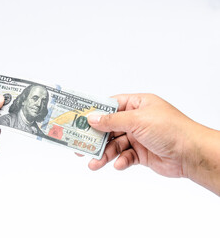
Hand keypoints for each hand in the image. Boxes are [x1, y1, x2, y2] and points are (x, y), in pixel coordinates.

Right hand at [86, 94, 219, 194]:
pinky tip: (120, 164)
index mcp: (137, 105)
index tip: (78, 119)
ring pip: (115, 145)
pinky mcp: (141, 153)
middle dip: (96, 138)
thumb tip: (92, 118)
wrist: (191, 154)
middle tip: (80, 146)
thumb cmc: (170, 129)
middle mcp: (137, 120)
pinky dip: (120, 161)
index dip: (95, 112)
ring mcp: (139, 137)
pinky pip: (125, 156)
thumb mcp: (137, 120)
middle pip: (109, 127)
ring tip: (94, 164)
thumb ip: (112, 120)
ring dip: (105, 154)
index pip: (111, 105)